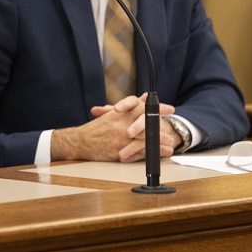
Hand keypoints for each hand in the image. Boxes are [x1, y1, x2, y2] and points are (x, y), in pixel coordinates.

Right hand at [52, 94, 176, 162]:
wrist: (79, 141)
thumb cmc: (95, 129)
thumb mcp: (112, 114)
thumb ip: (131, 106)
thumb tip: (145, 97)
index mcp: (120, 114)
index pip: (142, 107)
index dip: (157, 108)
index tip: (170, 109)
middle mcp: (121, 124)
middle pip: (146, 124)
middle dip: (161, 127)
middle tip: (172, 129)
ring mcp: (120, 138)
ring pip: (144, 139)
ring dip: (158, 142)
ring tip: (170, 144)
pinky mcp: (118, 151)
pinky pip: (137, 152)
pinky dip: (150, 153)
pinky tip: (159, 154)